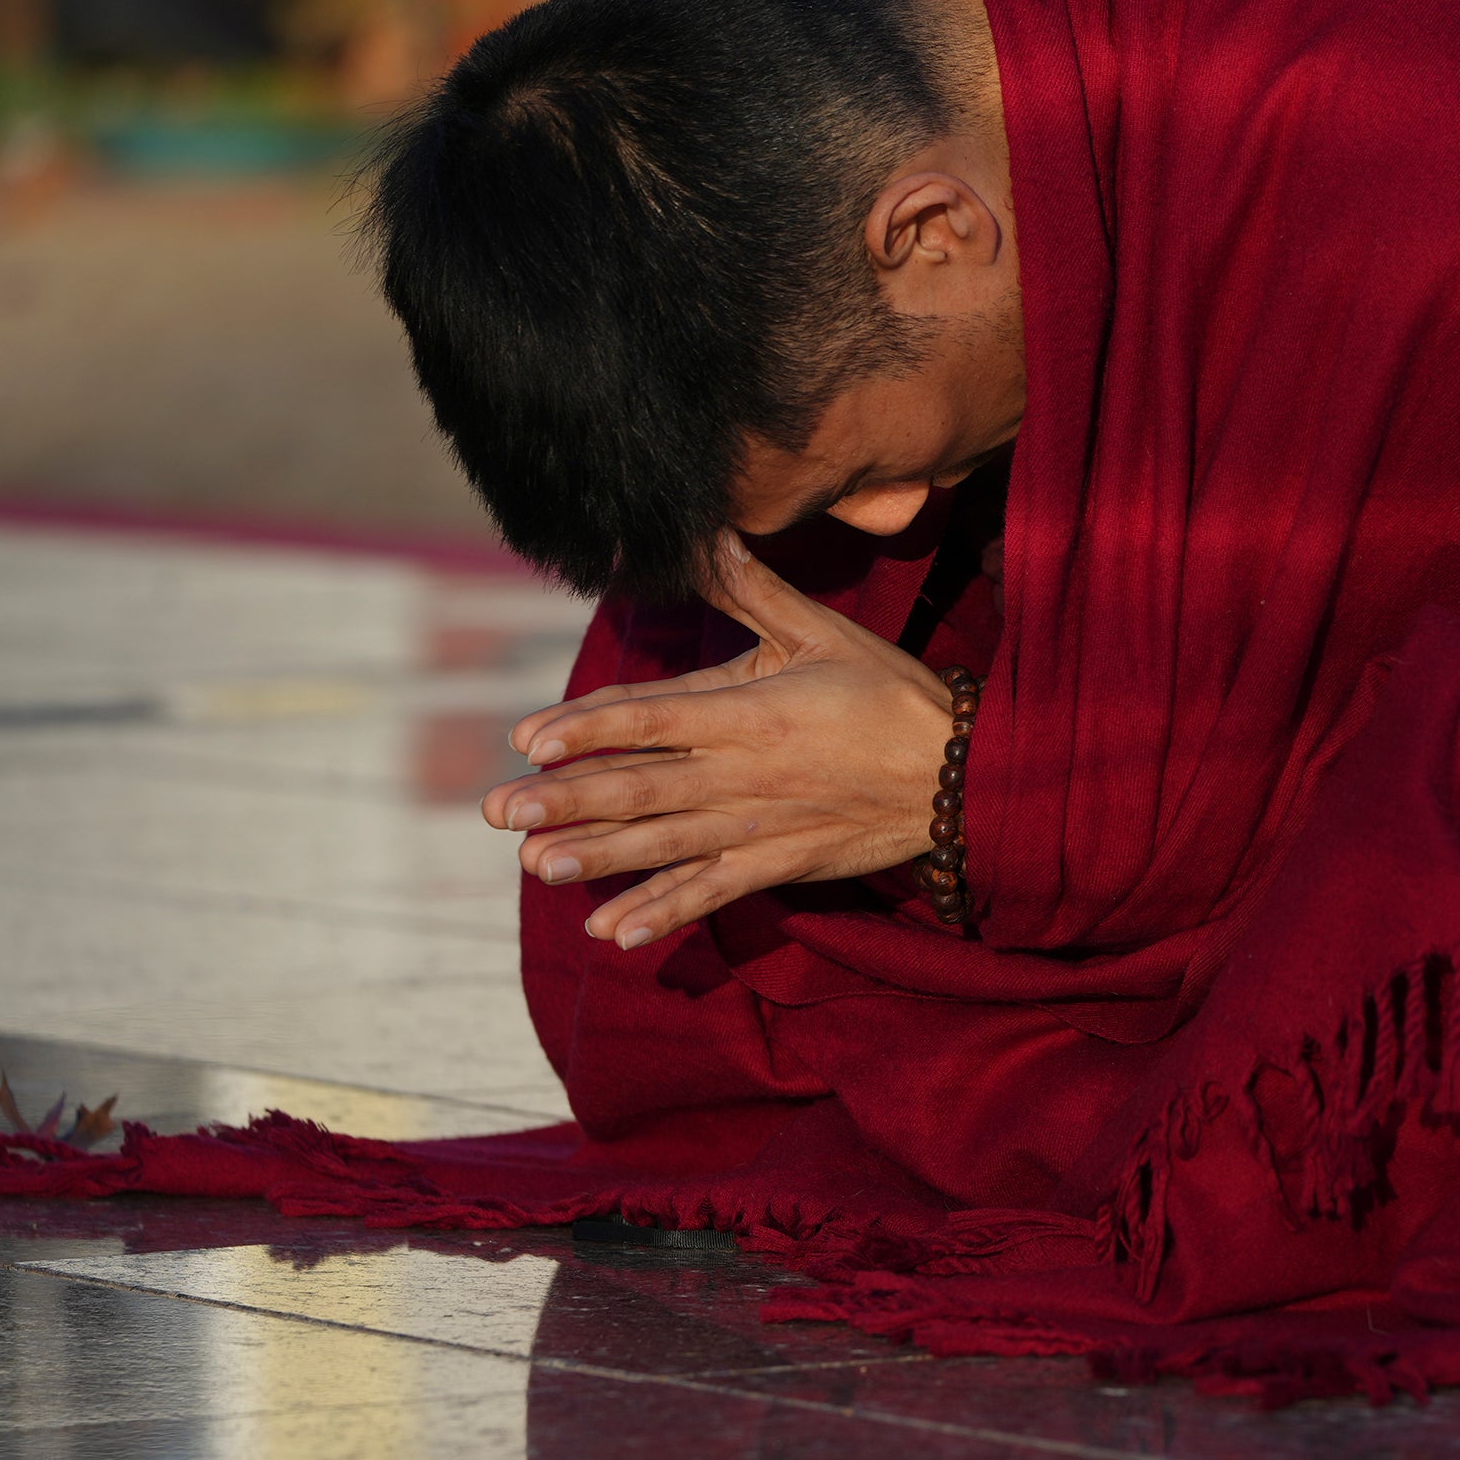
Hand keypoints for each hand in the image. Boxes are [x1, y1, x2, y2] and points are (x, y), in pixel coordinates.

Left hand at [481, 534, 953, 948]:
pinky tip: (609, 931)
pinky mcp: (779, 864)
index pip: (654, 716)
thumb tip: (705, 528)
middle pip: (642, 786)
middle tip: (499, 810)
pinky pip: (711, 892)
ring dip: (597, 857)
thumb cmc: (889, 695)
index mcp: (750, 711)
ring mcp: (759, 825)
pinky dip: (661, 912)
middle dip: (567, 799)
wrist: (961, 776)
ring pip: (664, 843)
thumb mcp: (822, 632)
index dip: (589, 727)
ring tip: (535, 865)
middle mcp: (744, 773)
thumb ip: (752, 589)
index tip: (529, 738)